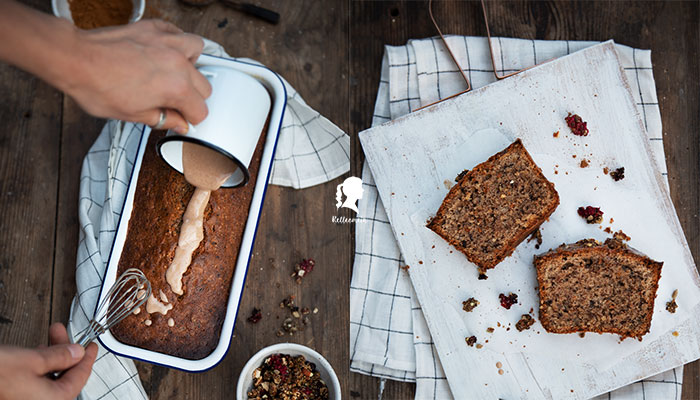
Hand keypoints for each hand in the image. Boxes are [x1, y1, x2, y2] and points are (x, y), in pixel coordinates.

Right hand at [0, 323, 97, 399]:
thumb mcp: (33, 359)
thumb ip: (60, 356)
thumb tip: (77, 353)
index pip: (80, 378)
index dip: (87, 358)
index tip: (91, 345)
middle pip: (65, 376)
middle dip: (65, 350)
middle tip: (61, 332)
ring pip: (50, 377)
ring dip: (52, 355)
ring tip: (49, 335)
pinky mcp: (17, 396)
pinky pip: (36, 380)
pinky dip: (39, 365)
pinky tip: (36, 351)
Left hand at [64, 19, 211, 132]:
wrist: (75, 60)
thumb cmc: (97, 86)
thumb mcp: (133, 115)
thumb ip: (163, 119)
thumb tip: (177, 123)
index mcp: (175, 88)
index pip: (200, 110)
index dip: (190, 120)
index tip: (182, 119)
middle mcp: (177, 63)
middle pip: (204, 85)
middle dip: (193, 97)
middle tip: (176, 102)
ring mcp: (166, 42)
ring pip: (198, 50)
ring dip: (192, 64)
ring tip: (177, 72)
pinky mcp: (153, 28)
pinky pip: (177, 31)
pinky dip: (176, 42)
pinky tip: (165, 51)